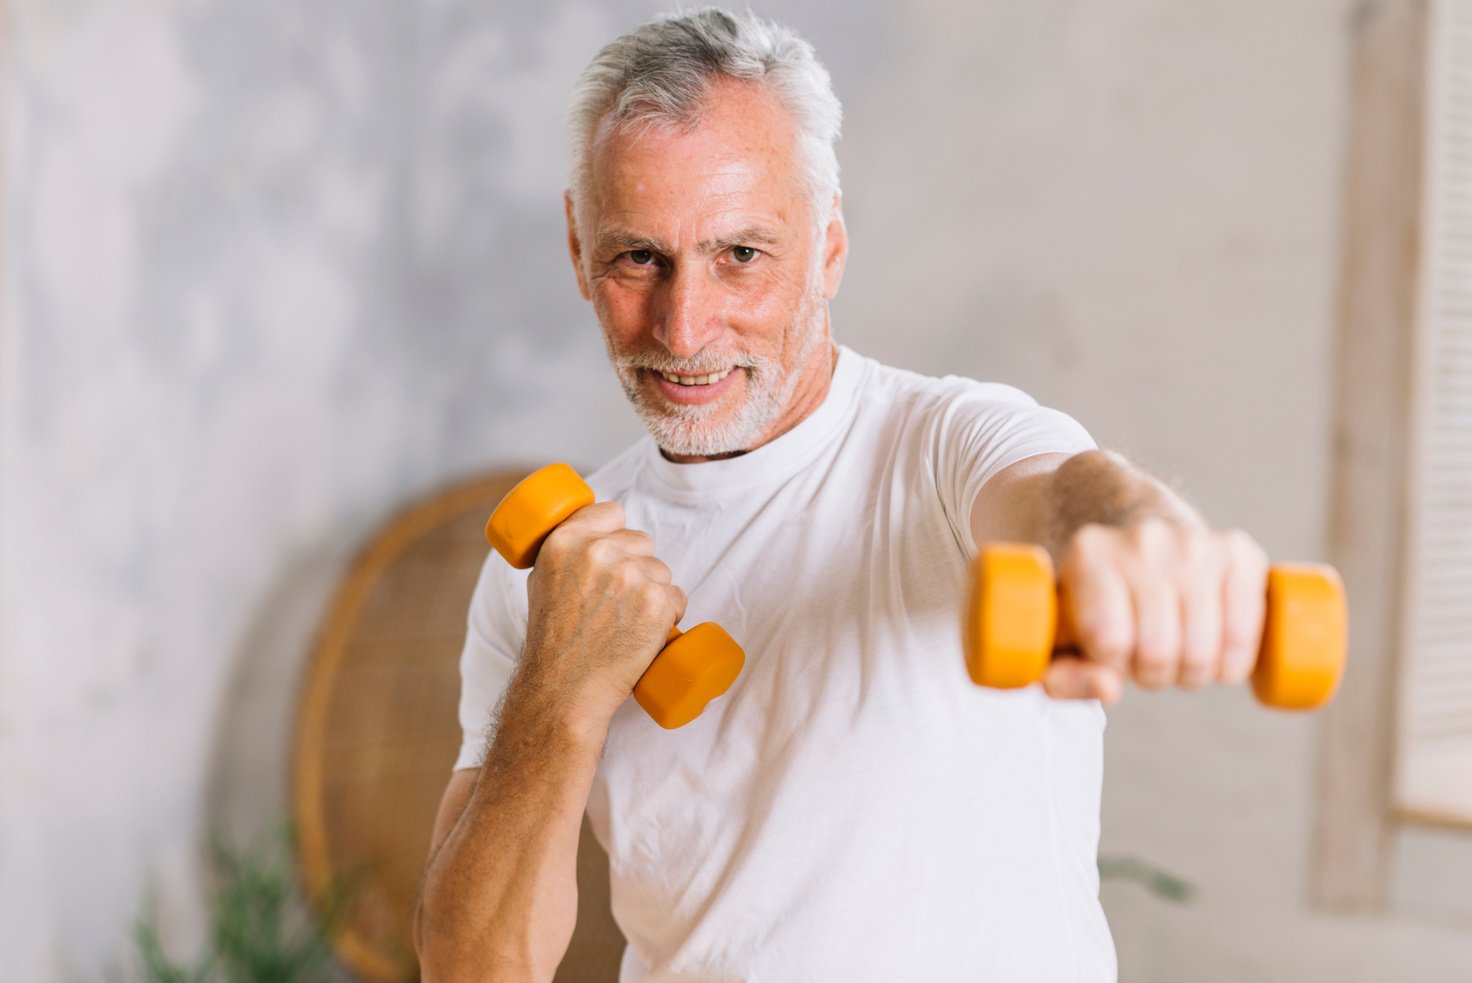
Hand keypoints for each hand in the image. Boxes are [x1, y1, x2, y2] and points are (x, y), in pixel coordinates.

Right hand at [519, 502, 686, 724]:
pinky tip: (646, 634)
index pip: (612, 512)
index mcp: (566, 541)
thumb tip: (595, 534)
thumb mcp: (542, 581)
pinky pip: (678, 598)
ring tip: (627, 622)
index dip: (617, 532)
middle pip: (643, 541)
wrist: (565, 688)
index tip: (617, 552)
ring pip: (661, 571)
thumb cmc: (553, 641)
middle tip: (618, 601)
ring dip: (654, 592)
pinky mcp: (657, 602)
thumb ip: (567, 552)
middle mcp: (599, 552)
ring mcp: (630, 576)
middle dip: (638, 566)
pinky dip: (668, 616)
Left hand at [1043, 519, 1270, 703]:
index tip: (1111, 653)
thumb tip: (1108, 688)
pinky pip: (1243, 634)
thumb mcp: (1065, 638)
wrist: (1145, 549)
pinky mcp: (1238, 551)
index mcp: (1089, 554)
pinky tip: (1215, 655)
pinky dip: (1231, 663)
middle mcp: (1142, 539)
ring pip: (1202, 649)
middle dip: (1152, 674)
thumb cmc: (1101, 605)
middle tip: (1148, 660)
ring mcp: (1194, 542)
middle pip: (1157, 649)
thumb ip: (1064, 675)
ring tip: (1178, 655)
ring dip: (1192, 672)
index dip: (1112, 665)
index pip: (1107, 640)